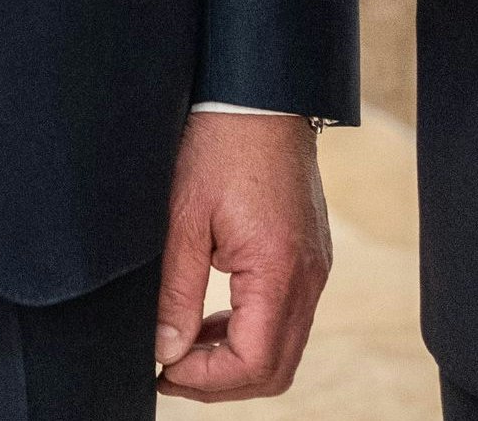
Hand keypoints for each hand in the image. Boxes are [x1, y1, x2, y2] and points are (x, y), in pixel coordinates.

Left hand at [154, 110, 330, 399]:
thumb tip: (165, 349)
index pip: (253, 363)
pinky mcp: (310, 258)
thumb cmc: (219, 145)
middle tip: (169, 369)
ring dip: (235, 360)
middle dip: (220, 382)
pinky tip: (211, 318)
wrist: (259, 95)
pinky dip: (250, 332)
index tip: (162, 368)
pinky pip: (287, 317)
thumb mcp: (183, 218)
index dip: (204, 379)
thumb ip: (176, 291)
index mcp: (279, 271)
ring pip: (284, 348)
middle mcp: (308, 278)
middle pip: (275, 369)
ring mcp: (315, 269)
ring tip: (183, 346)